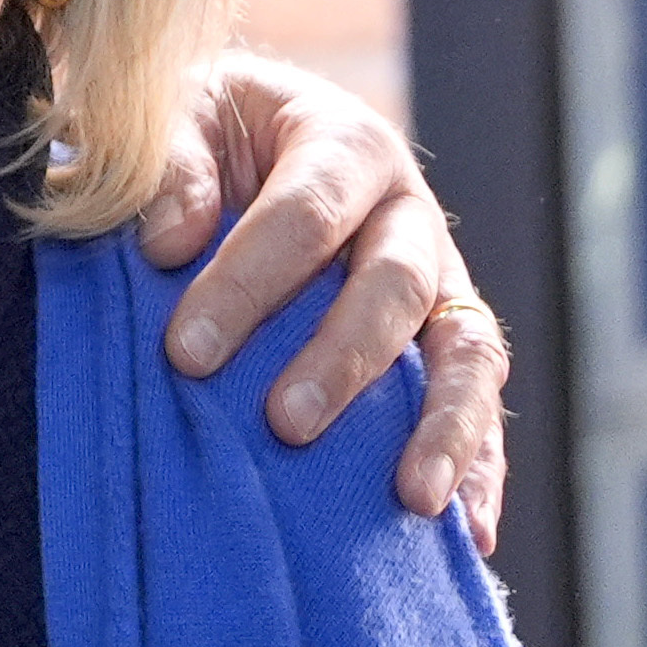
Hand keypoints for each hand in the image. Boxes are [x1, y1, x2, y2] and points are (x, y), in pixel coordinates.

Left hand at [138, 55, 507, 551]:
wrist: (239, 130)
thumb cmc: (200, 129)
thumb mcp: (173, 117)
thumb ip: (170, 168)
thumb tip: (171, 242)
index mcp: (343, 143)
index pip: (306, 215)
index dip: (248, 281)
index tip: (185, 351)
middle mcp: (406, 212)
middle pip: (396, 285)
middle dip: (342, 359)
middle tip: (283, 424)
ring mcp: (437, 278)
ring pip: (465, 351)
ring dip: (442, 425)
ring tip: (411, 498)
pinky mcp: (443, 337)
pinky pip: (476, 401)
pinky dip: (476, 462)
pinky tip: (468, 530)